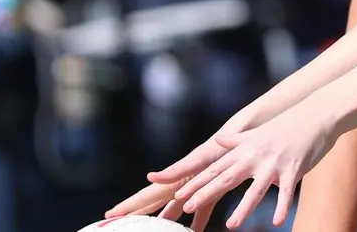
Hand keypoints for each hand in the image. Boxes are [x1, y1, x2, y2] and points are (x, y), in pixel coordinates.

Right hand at [106, 134, 228, 227]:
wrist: (247, 133)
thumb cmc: (221, 145)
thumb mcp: (200, 157)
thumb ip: (177, 169)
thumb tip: (150, 176)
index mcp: (177, 175)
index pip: (149, 194)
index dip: (130, 205)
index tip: (109, 215)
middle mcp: (183, 181)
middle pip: (157, 202)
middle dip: (139, 215)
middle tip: (118, 226)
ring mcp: (197, 185)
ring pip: (176, 208)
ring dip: (165, 221)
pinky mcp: (214, 188)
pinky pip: (202, 210)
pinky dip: (197, 222)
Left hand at [173, 106, 337, 229]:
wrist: (315, 115)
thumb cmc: (286, 125)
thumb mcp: (258, 132)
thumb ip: (236, 140)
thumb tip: (219, 139)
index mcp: (245, 150)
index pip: (216, 168)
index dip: (198, 182)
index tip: (179, 195)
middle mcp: (256, 157)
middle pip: (228, 178)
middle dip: (207, 193)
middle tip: (188, 207)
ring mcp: (275, 164)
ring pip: (256, 190)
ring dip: (243, 208)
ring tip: (231, 225)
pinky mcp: (294, 170)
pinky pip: (287, 193)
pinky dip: (283, 207)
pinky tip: (279, 223)